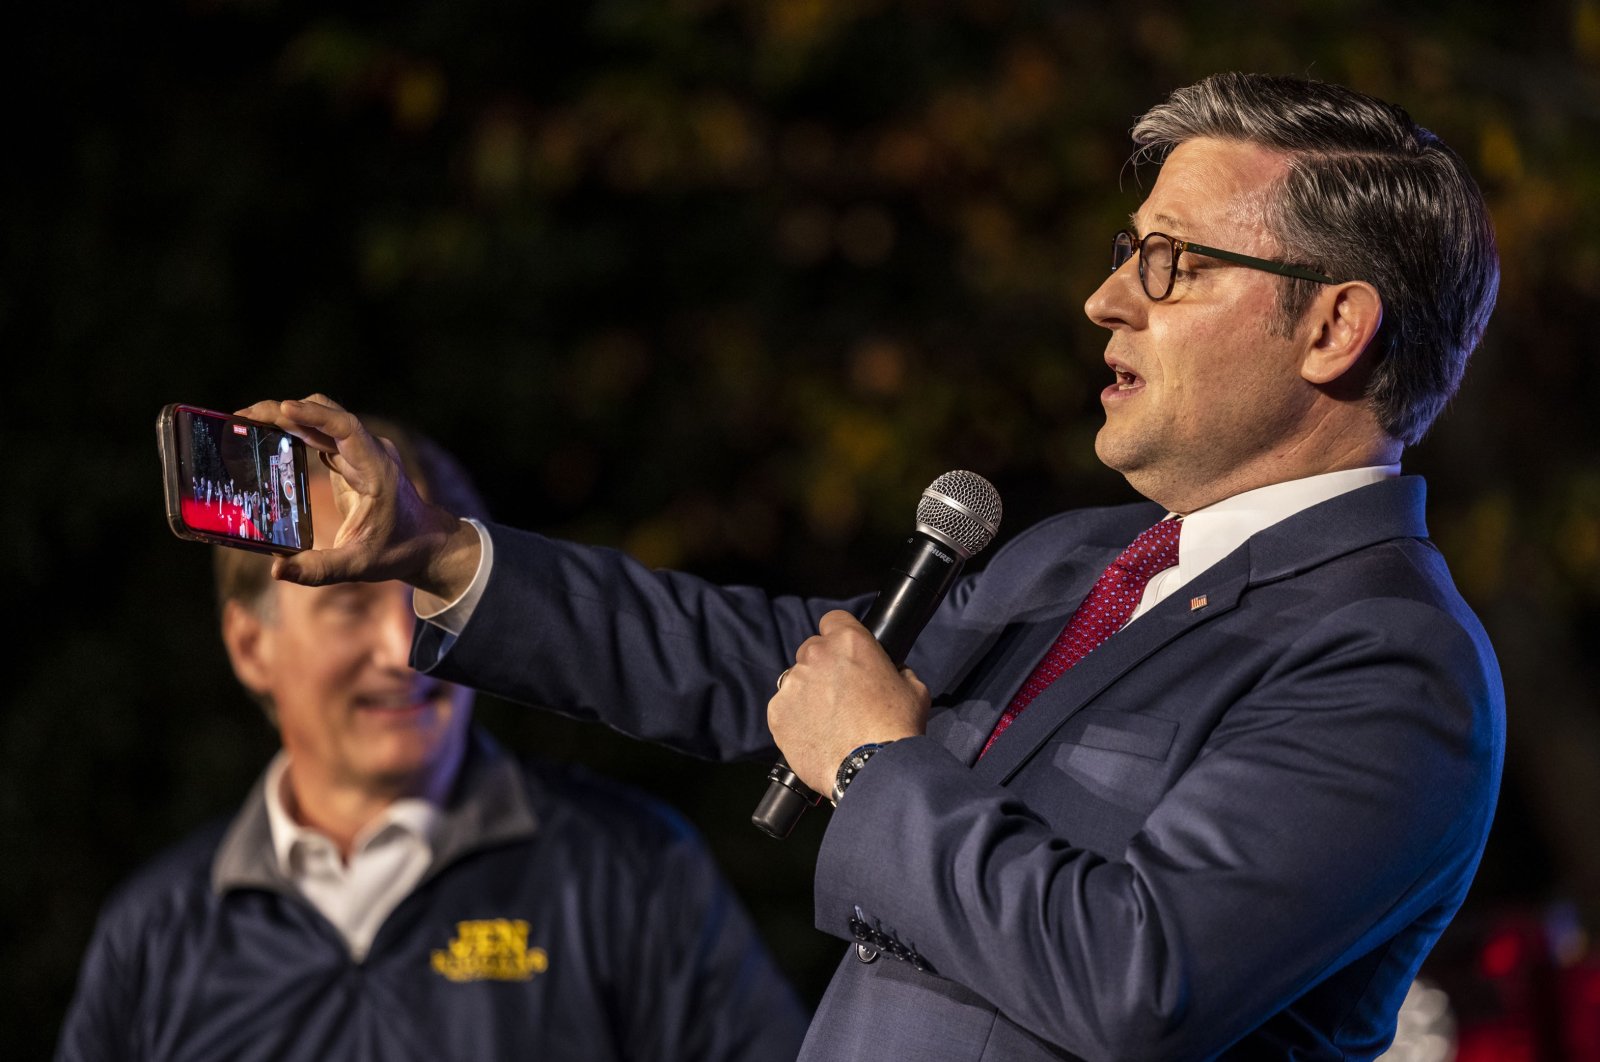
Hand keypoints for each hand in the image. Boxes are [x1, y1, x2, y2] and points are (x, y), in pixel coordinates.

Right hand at [234, 394, 480, 597]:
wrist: (427, 542)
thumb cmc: (398, 551)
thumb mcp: (359, 565)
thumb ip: (319, 569)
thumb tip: (276, 570)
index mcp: (376, 470)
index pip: (346, 428)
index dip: (314, 415)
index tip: (283, 409)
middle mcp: (370, 452)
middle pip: (328, 415)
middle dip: (286, 411)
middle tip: (243, 417)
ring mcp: (362, 452)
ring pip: (322, 421)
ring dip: (287, 417)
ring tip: (246, 422)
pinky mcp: (352, 459)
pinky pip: (322, 435)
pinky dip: (295, 431)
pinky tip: (266, 438)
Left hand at [767, 610, 930, 794]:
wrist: (873, 769)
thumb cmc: (896, 729)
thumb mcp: (913, 688)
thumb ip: (897, 671)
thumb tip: (893, 672)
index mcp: (849, 641)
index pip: (833, 620)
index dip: (839, 636)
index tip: (844, 654)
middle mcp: (816, 656)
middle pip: (811, 650)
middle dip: (823, 667)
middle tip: (839, 694)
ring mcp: (793, 684)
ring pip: (796, 681)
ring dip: (808, 694)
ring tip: (828, 721)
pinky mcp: (777, 713)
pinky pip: (784, 709)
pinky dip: (795, 719)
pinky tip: (815, 735)